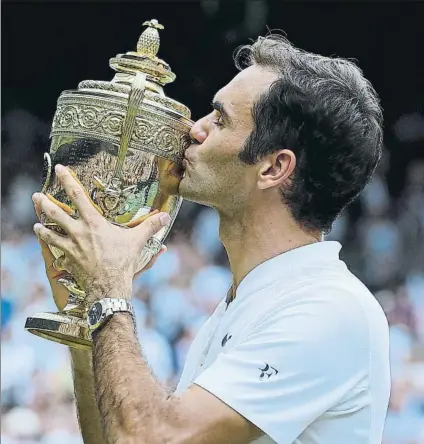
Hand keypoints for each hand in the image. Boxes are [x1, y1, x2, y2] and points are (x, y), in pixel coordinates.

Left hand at [32, 164, 169, 302]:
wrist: (108, 286)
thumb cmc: (122, 262)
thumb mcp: (137, 241)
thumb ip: (150, 226)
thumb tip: (166, 216)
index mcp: (93, 223)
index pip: (77, 196)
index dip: (67, 180)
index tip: (59, 169)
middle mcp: (78, 232)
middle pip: (56, 213)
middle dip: (44, 203)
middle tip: (36, 195)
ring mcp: (70, 247)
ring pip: (50, 233)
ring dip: (41, 226)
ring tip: (35, 222)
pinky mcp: (68, 260)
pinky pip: (56, 252)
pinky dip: (51, 248)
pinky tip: (49, 247)